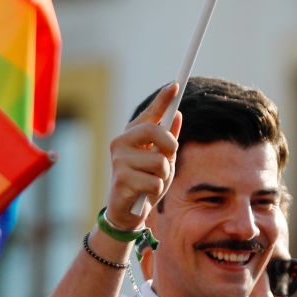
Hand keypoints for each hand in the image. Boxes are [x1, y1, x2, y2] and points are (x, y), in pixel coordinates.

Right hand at [106, 83, 181, 227]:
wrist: (127, 212)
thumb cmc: (145, 182)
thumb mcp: (161, 160)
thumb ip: (168, 141)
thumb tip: (178, 116)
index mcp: (132, 135)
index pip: (150, 113)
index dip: (163, 99)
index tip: (176, 85)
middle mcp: (121, 143)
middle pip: (155, 132)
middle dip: (169, 146)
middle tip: (169, 156)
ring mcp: (119, 160)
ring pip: (159, 163)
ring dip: (163, 177)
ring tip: (151, 182)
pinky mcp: (121, 179)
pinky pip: (154, 182)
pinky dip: (156, 191)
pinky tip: (144, 194)